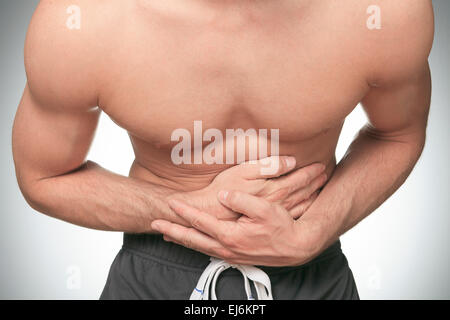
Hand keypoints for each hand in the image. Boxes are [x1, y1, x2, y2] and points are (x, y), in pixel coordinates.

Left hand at [152, 190, 323, 265]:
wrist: (295, 247)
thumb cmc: (282, 226)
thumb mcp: (265, 209)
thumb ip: (241, 200)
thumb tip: (223, 195)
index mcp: (230, 235)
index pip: (200, 221)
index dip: (184, 212)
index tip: (170, 204)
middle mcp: (226, 247)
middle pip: (192, 238)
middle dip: (172, 230)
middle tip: (155, 225)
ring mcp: (229, 254)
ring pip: (198, 247)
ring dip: (182, 239)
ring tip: (167, 234)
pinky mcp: (234, 256)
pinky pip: (208, 251)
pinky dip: (195, 245)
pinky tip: (192, 241)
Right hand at [169, 156, 326, 220]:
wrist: (208, 213)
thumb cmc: (223, 190)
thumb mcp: (243, 172)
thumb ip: (268, 167)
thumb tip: (290, 161)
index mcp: (272, 190)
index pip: (297, 179)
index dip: (309, 171)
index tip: (321, 165)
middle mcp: (276, 204)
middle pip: (302, 191)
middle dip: (314, 181)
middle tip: (326, 172)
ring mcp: (272, 215)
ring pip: (300, 204)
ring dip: (312, 194)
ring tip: (322, 185)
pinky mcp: (266, 221)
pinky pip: (293, 215)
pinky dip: (305, 208)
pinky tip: (309, 204)